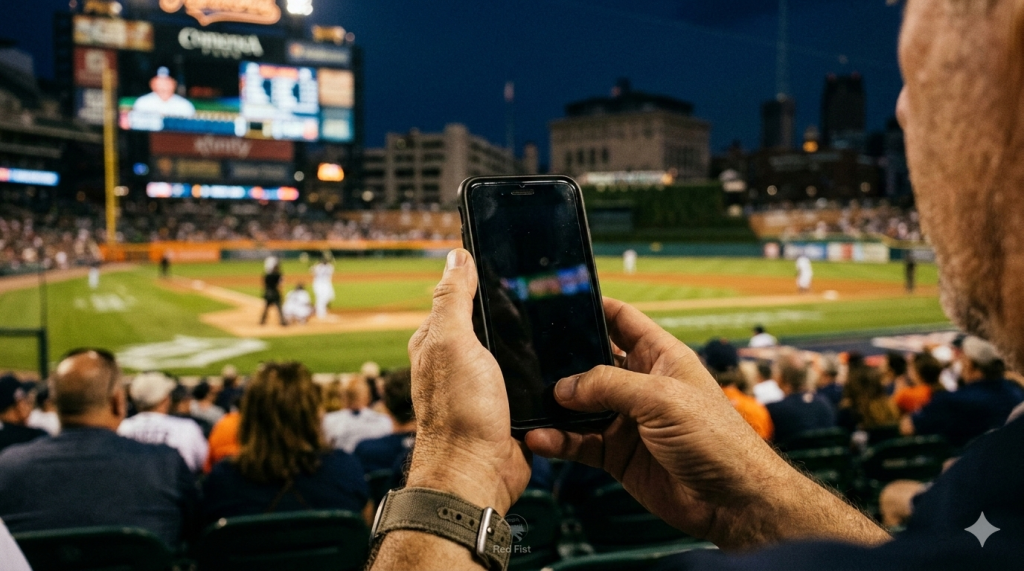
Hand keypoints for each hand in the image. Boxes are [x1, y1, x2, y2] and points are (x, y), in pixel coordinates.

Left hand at [405, 248, 530, 513]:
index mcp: (440, 340)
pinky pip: (536, 380)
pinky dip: (547, 376)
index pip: (465, 295)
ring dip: (537, 352)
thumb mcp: (452, 343)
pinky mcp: (512, 404)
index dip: (489, 282)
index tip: (516, 269)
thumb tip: (456, 256)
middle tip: (537, 318)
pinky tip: (559, 370)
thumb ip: (453, 299)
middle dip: (522, 321)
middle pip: (501, 323)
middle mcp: (461, 360)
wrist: (478, 473)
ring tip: (550, 347)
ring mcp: (487, 383)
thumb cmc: (458, 413)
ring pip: (524, 351)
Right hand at [526, 298, 887, 548]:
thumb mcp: (661, 398)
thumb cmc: (718, 439)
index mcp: (660, 356)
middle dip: (562, 361)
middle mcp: (640, 385)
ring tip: (529, 404)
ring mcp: (627, 420)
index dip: (592, 308)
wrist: (732, 500)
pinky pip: (579, 443)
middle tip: (528, 358)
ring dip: (554, 407)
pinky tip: (540, 439)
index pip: (620, 320)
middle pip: (591, 363)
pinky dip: (558, 441)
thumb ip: (609, 385)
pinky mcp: (617, 454)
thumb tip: (564, 386)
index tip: (558, 299)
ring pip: (579, 407)